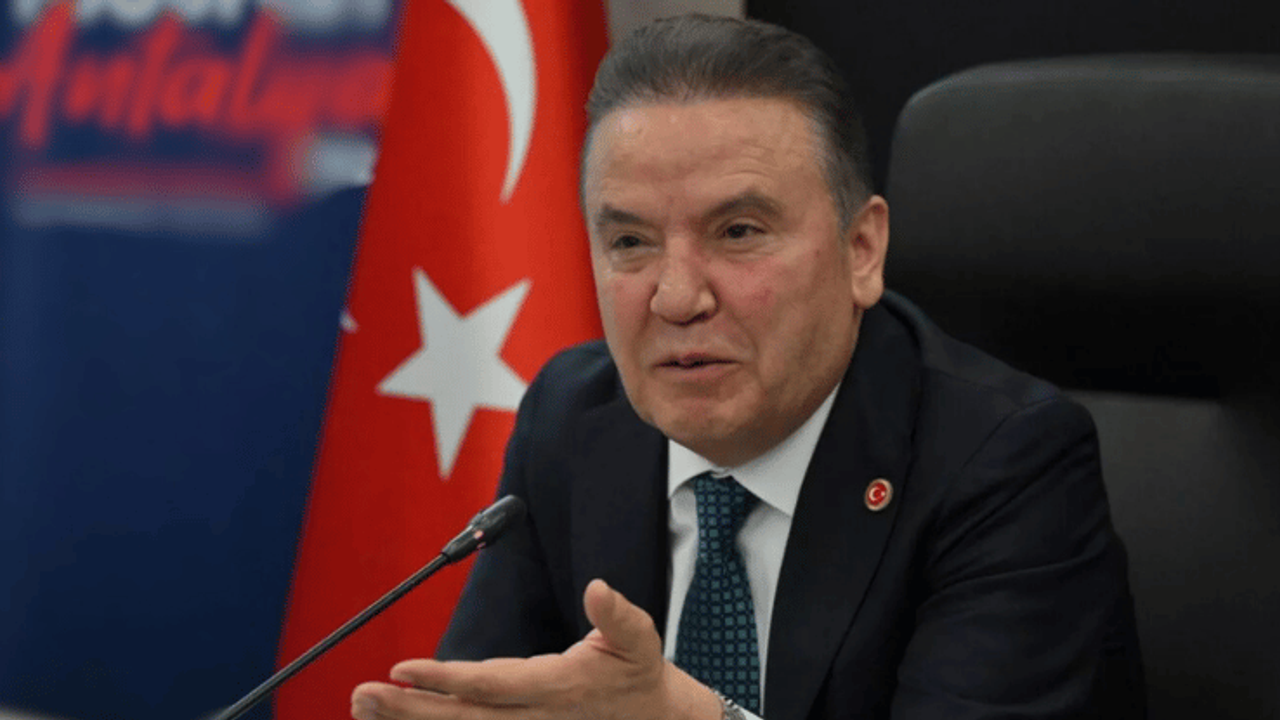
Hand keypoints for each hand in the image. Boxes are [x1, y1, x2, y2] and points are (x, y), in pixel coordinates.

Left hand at [351, 579, 721, 719]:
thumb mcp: (639, 639)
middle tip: (362, 695)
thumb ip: (618, 615)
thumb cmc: (639, 674)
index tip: (402, 669)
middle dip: (408, 709)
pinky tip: (398, 718)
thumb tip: (596, 588)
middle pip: (461, 718)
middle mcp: (533, 717)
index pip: (490, 685)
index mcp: (556, 687)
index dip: (444, 680)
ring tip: (363, 707)